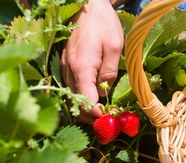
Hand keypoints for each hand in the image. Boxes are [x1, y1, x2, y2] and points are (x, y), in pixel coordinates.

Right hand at [60, 0, 123, 123]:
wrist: (87, 6)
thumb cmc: (102, 24)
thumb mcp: (114, 46)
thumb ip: (109, 71)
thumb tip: (105, 92)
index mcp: (81, 67)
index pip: (85, 100)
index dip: (97, 114)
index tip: (109, 121)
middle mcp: (69, 71)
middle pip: (76, 103)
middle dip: (91, 116)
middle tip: (109, 123)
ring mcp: (65, 68)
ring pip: (73, 97)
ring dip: (86, 108)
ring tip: (104, 115)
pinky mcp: (67, 66)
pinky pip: (73, 87)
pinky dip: (82, 98)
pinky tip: (95, 100)